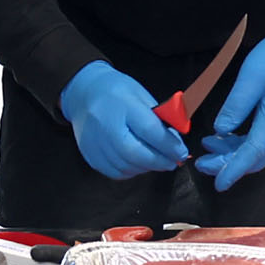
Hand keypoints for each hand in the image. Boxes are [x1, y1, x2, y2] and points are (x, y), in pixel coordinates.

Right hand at [59, 61, 184, 181]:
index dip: (169, 145)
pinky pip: (114, 172)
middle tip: (173, 163)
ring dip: (146, 167)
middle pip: (135, 153)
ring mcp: (95, 142)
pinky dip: (131, 171)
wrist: (83, 93)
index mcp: (123, 105)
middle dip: (159, 161)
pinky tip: (138, 163)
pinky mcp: (90, 155)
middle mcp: (106, 125)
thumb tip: (175, 143)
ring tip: (156, 161)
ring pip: (126, 166)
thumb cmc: (117, 92)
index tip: (181, 152)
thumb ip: (158, 119)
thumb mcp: (141, 96)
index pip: (149, 130)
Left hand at [196, 12, 264, 190]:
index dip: (235, 169)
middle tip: (201, 164)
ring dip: (232, 155)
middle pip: (255, 158)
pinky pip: (259, 141)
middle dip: (228, 165)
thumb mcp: (252, 77)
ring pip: (257, 151)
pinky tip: (221, 138)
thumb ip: (236, 106)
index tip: (218, 184)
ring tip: (206, 151)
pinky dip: (240, 145)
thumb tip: (220, 131)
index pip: (254, 152)